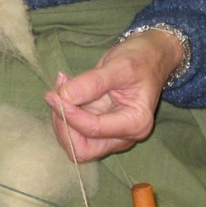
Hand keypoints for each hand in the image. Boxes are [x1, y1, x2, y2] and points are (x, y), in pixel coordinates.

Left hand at [44, 29, 183, 160]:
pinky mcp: (98, 128)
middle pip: (83, 150)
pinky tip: (65, 91)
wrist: (149, 56)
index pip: (94, 130)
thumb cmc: (141, 60)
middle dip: (64, 126)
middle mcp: (123, 137)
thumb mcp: (119, 66)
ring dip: (61, 119)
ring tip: (61, 87)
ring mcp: (110, 135)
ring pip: (75, 143)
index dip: (70, 114)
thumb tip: (65, 95)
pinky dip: (64, 114)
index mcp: (135, 124)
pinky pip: (74, 131)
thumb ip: (94, 82)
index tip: (55, 93)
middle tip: (56, 95)